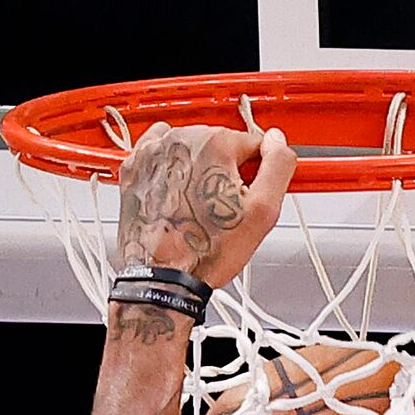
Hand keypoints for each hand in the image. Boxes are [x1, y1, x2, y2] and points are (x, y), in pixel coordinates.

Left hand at [116, 123, 296, 288]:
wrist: (164, 275)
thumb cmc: (208, 251)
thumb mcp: (263, 213)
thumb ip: (278, 167)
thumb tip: (278, 142)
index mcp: (216, 144)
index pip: (253, 144)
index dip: (257, 174)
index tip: (251, 194)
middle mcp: (183, 140)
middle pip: (220, 145)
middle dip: (226, 173)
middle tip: (224, 209)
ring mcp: (155, 151)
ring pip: (192, 150)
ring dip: (199, 170)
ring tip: (198, 207)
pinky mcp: (136, 166)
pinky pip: (160, 153)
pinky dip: (172, 168)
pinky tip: (177, 192)